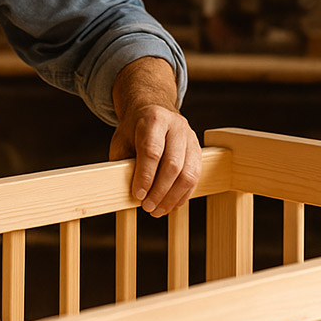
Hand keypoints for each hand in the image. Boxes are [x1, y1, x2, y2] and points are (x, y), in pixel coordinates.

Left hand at [109, 58, 201, 216]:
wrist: (153, 110)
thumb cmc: (134, 129)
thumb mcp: (122, 140)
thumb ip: (124, 162)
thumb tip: (127, 191)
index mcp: (153, 119)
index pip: (152, 151)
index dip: (145, 176)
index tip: (138, 195)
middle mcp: (175, 126)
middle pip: (173, 164)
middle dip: (159, 191)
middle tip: (147, 207)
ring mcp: (190, 137)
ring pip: (188, 173)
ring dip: (172, 197)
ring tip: (158, 210)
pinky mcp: (198, 149)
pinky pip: (195, 177)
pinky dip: (183, 194)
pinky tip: (170, 204)